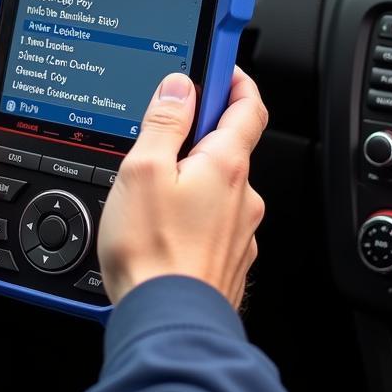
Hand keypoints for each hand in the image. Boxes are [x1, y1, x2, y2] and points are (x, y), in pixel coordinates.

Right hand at [98, 67, 267, 307]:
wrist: (169, 323)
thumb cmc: (154, 253)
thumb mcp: (143, 170)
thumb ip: (163, 123)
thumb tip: (178, 87)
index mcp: (226, 165)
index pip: (248, 106)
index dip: (235, 80)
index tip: (219, 67)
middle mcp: (244, 196)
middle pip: (229, 147)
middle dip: (198, 137)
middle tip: (161, 139)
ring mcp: (240, 231)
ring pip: (219, 189)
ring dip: (192, 181)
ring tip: (151, 195)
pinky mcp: (228, 260)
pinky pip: (213, 223)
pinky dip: (191, 216)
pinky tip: (162, 229)